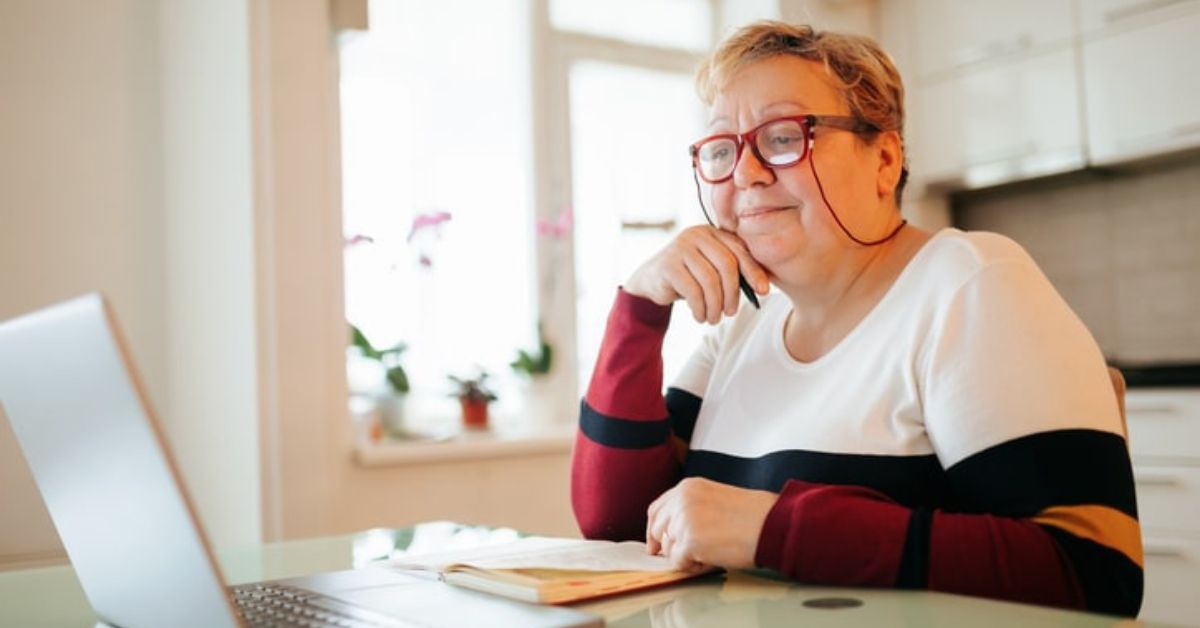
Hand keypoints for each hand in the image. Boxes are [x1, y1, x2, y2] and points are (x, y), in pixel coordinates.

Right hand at [623, 226, 768, 323]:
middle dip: (733, 293)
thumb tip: (764, 287)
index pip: (739, 250)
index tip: (763, 292)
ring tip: (714, 318)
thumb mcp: (712, 269)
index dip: (753, 272)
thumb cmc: (689, 277)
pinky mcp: (668, 265)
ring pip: (710, 281)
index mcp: (712, 232)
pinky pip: (693, 291)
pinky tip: (700, 316)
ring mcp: (680, 247)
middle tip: (731, 312)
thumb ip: (734, 271)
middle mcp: (696, 234)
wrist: (651, 281)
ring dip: (715, 306)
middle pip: (726, 265)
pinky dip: (700, 308)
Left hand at [646, 477, 777, 570]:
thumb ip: (690, 510)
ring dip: (687, 556)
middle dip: (670, 546)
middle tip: (689, 555)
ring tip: (713, 551)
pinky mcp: (689, 541)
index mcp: (687, 487)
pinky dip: (693, 567)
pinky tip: (712, 559)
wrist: (770, 524)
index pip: (657, 509)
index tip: (655, 545)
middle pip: (657, 530)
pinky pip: (679, 563)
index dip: (654, 529)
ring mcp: (683, 520)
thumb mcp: (713, 499)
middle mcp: (681, 500)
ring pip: (669, 549)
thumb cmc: (751, 515)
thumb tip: (671, 535)